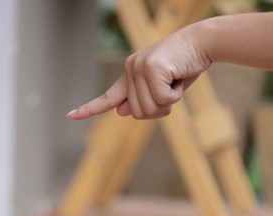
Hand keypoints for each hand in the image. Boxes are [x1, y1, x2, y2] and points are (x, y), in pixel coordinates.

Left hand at [66, 23, 210, 119]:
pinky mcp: (151, 68)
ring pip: (149, 109)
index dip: (89, 108)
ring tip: (175, 81)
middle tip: (172, 88)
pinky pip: (163, 100)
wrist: (202, 43)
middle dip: (160, 108)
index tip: (70, 116)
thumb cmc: (184, 66)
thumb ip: (142, 99)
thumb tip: (121, 111)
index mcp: (130, 75)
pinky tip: (179, 77)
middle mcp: (130, 69)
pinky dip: (176, 95)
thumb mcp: (162, 87)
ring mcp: (138, 68)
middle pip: (139, 113)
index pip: (107, 97)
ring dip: (168, 102)